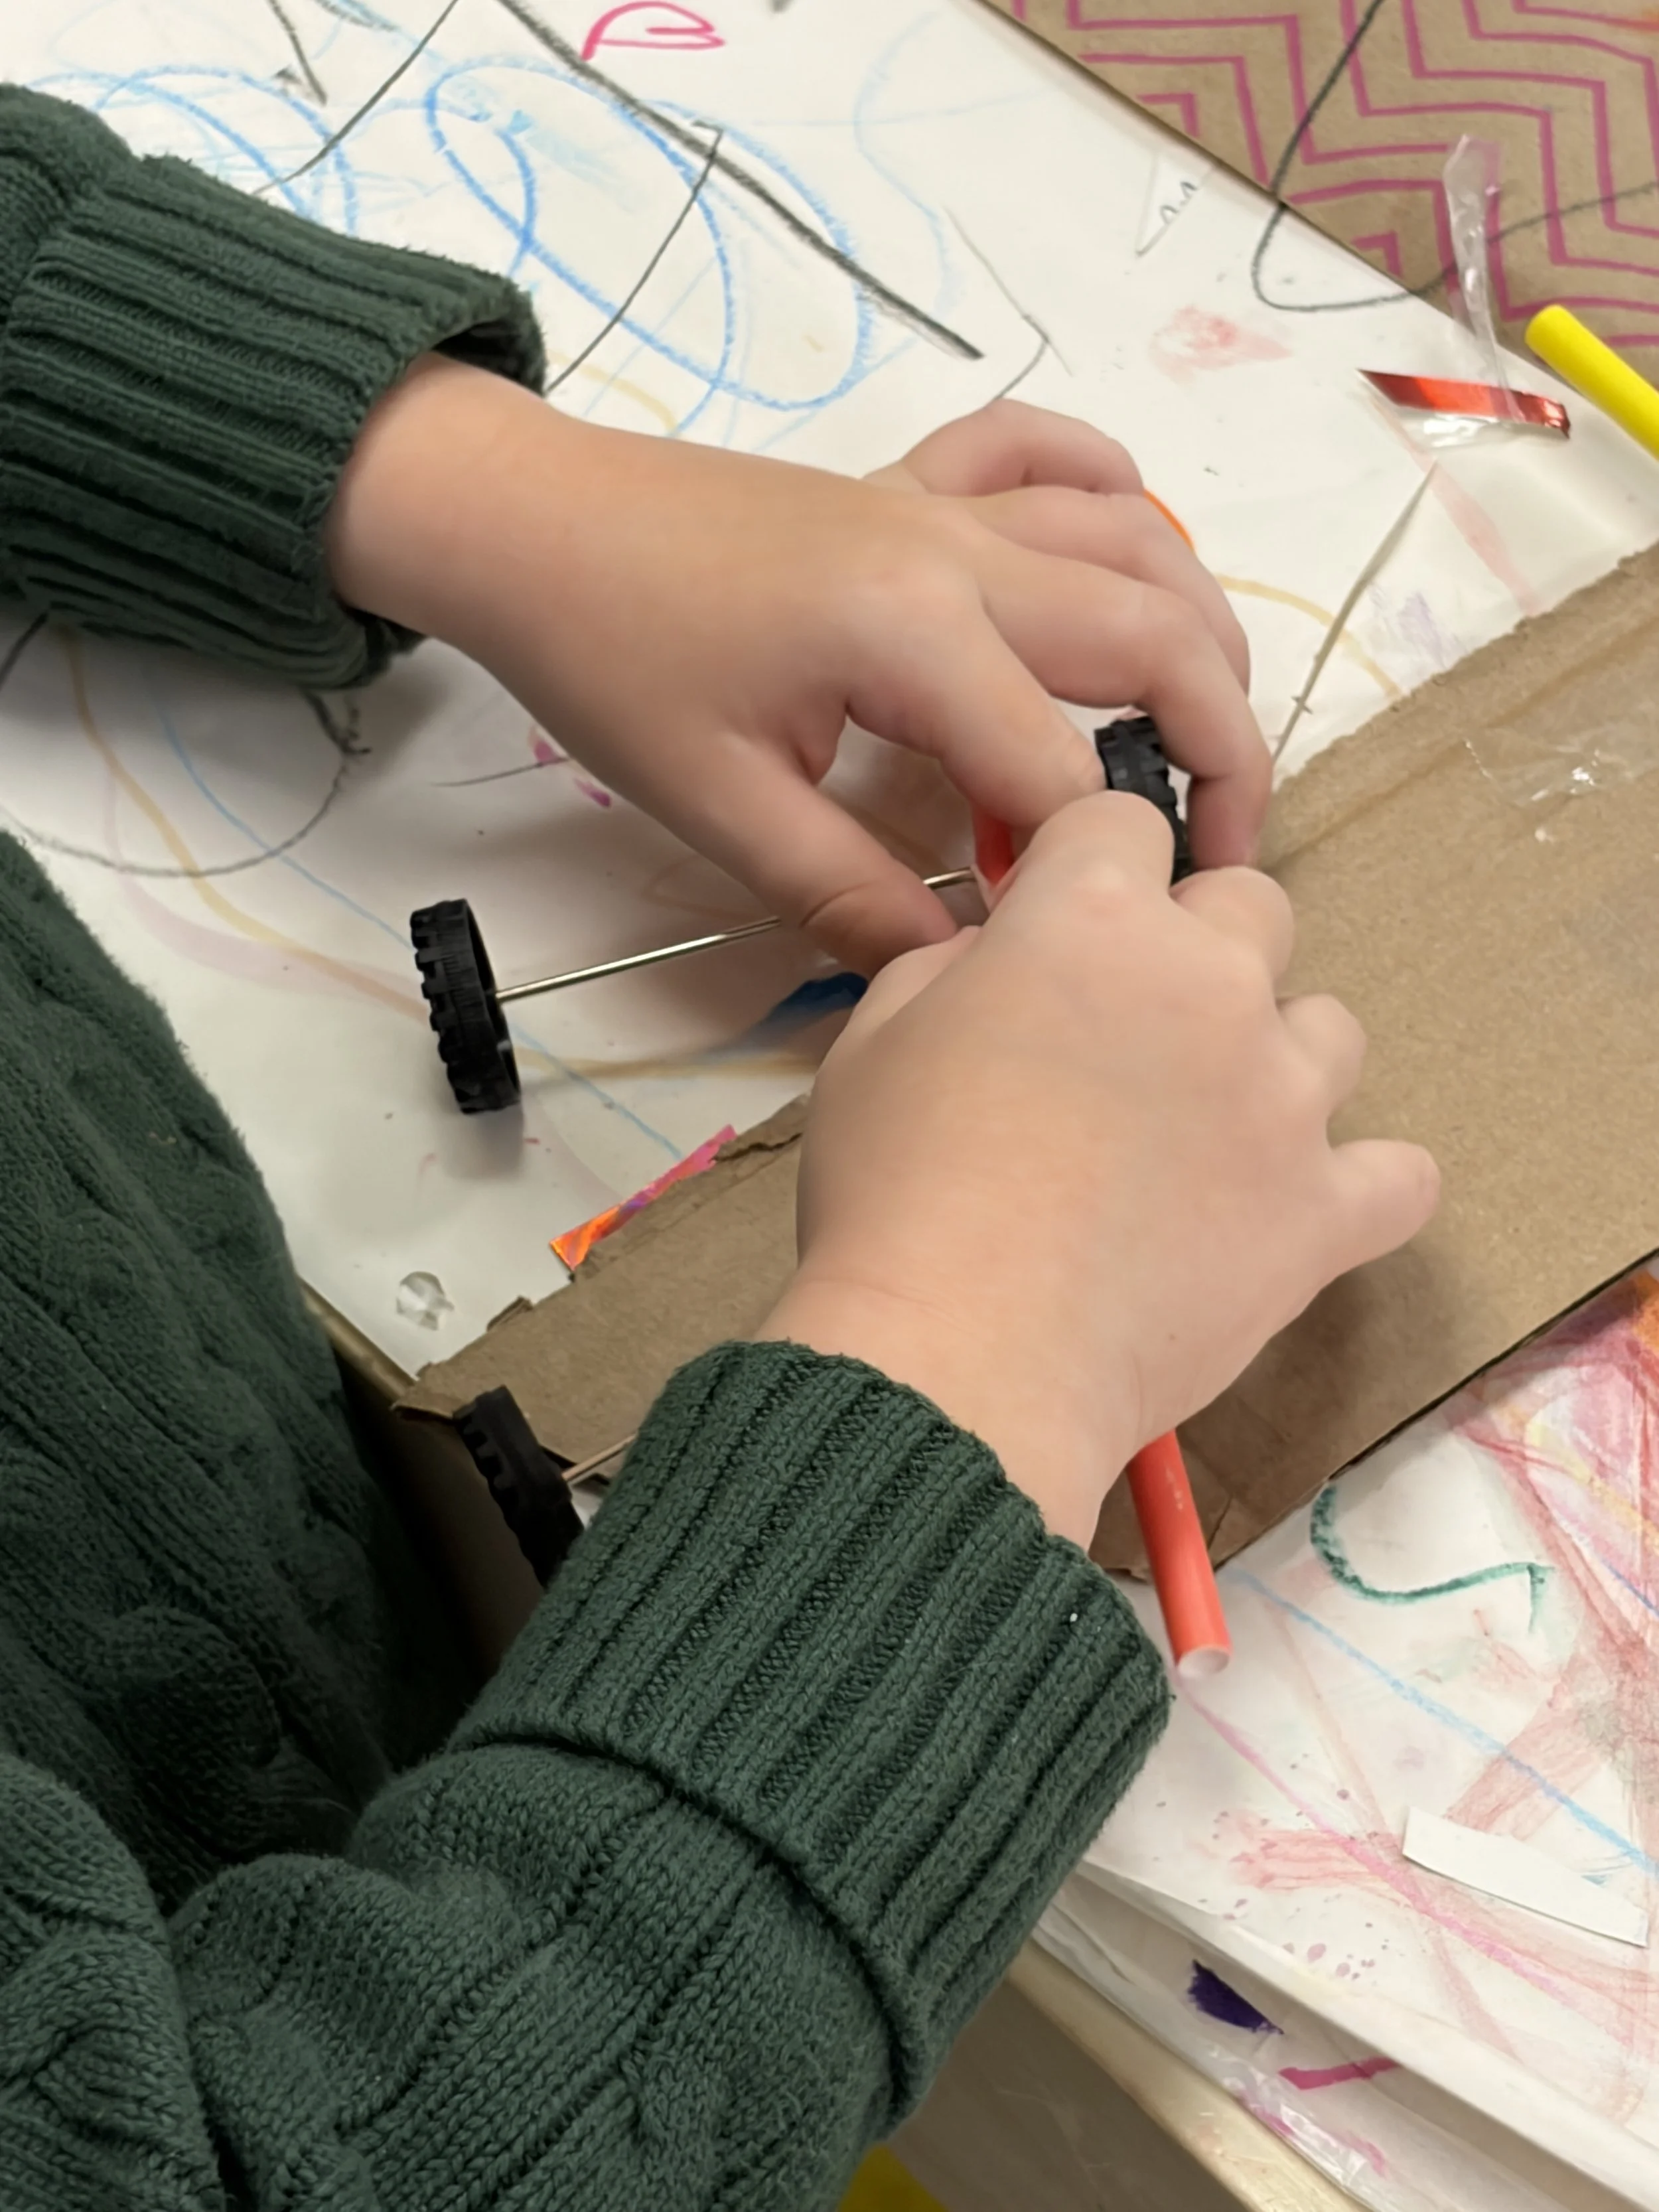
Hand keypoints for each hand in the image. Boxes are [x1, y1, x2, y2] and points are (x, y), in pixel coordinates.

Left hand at [327, 358, 1264, 973]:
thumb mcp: (720, 808)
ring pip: (1134, 538)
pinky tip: (1132, 539)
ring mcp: (943, 502)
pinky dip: (1111, 488)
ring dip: (1197, 627)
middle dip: (1220, 747)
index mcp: (913, 638)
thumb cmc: (609, 662)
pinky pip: (1045, 451)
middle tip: (1225, 848)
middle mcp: (960, 553)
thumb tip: (950, 977)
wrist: (527, 524)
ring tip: (1205, 730)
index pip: (1060, 771)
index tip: (1080, 944)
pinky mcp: (911, 478)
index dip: (1089, 871)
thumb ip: (846, 897)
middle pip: (1159, 635)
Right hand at [756, 796, 1438, 1545]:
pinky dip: (1361, 1186)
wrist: (958, 1361)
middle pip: (1252, 907)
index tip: (1063, 928)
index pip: (1123, 822)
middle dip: (1197, 950)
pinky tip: (1303, 1205)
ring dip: (1276, 1061)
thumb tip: (1000, 963)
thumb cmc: (894, 1201)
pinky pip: (1401, 1176)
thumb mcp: (873, 1042)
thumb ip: (952, 970)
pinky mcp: (1322, 1211)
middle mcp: (1207, 984)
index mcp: (1091, 921)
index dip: (1088, 871)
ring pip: (1332, 1030)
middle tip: (1130, 1038)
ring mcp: (1281, 1099)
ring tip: (1208, 1133)